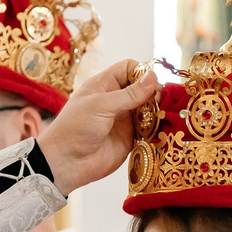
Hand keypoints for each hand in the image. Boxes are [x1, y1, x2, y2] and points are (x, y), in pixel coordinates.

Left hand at [38, 59, 159, 194]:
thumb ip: (129, 94)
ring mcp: (124, 119)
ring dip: (158, 110)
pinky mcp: (131, 138)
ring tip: (164, 114)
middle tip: (161, 100)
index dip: (142, 72)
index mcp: (104, 85)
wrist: (67, 163)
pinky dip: (157, 127)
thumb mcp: (101, 105)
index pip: (129, 69)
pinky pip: (149, 129)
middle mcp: (116, 100)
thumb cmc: (75, 128)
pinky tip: (164, 127)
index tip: (152, 82)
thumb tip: (153, 76)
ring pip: (149, 108)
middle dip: (155, 92)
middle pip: (143, 88)